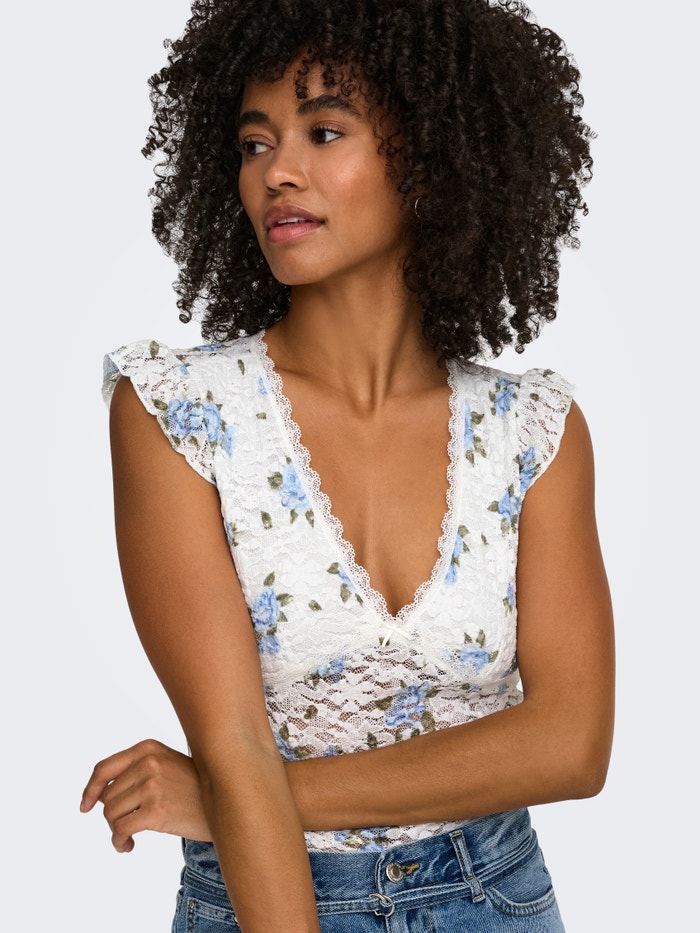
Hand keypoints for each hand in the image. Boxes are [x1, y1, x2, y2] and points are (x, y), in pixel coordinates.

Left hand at [81, 739, 211, 851]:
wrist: (227, 801)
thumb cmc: (194, 787)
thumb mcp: (166, 765)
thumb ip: (135, 771)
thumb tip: (96, 796)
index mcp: (148, 748)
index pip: (104, 768)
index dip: (90, 789)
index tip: (84, 806)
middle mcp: (148, 762)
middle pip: (107, 796)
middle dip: (112, 814)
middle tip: (127, 825)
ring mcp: (152, 785)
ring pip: (110, 813)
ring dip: (116, 830)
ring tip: (128, 837)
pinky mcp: (156, 811)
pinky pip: (120, 830)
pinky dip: (119, 842)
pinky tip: (129, 846)